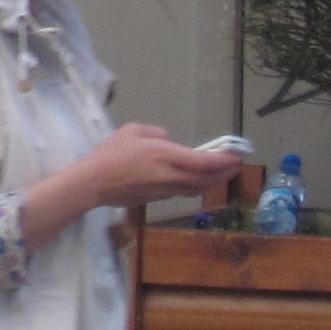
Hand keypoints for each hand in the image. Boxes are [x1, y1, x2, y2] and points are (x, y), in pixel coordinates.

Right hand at [27, 123, 241, 248]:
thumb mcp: (131, 131)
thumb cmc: (109, 154)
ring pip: (197, 188)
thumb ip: (154, 132)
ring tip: (220, 173)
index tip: (237, 155)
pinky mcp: (158, 199)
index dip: (225, 160)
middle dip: (225, 172)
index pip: (205, 161)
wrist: (93, 183)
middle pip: (207, 178)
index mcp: (166, 156)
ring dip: (212, 181)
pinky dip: (195, 185)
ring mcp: (165, 190)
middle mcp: (171, 175)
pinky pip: (183, 191)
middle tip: (236, 165)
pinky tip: (194, 180)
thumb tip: (167, 139)